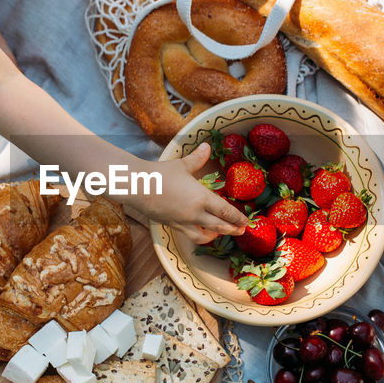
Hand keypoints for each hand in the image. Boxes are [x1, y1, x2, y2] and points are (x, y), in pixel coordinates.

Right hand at [129, 143, 247, 243]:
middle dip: (232, 229)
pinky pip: (189, 235)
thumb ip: (197, 158)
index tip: (246, 221)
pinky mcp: (171, 225)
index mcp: (201, 198)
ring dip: (215, 236)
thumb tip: (207, 146)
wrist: (137, 186)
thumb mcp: (181, 165)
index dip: (237, 217)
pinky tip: (200, 232)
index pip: (225, 211)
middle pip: (219, 226)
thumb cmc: (160, 174)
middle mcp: (194, 214)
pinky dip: (199, 236)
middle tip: (241, 230)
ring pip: (204, 236)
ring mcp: (183, 222)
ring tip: (221, 233)